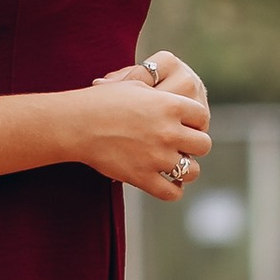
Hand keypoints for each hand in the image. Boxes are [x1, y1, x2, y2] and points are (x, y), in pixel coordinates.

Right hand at [76, 61, 212, 200]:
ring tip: (175, 166)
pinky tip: (167, 183)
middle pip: (203, 144)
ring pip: (193, 171)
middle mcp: (169, 131)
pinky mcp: (143, 177)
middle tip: (180, 145)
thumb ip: (160, 93)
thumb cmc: (102, 101)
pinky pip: (173, 192)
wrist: (76, 123)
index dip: (195, 121)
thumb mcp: (135, 86)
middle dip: (194, 145)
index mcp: (170, 105)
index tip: (185, 125)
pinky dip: (173, 190)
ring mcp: (157, 156)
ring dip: (186, 169)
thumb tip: (170, 95)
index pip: (202, 117)